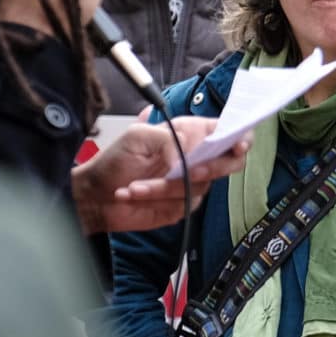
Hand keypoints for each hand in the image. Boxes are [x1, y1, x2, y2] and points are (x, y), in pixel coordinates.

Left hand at [71, 117, 248, 234]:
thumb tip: (187, 159)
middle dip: (211, 167)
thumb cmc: (114, 161)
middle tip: (188, 170)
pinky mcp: (184, 204)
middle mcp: (197, 157)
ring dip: (163, 186)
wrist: (94, 195)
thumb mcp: (137, 137)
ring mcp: (193, 182)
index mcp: (190, 134)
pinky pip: (184, 202)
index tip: (236, 146)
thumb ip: (168, 139)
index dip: (241, 138)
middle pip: (230, 162)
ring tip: (134, 186)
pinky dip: (156, 198)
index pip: (228, 132)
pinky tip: (134, 194)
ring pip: (201, 184)